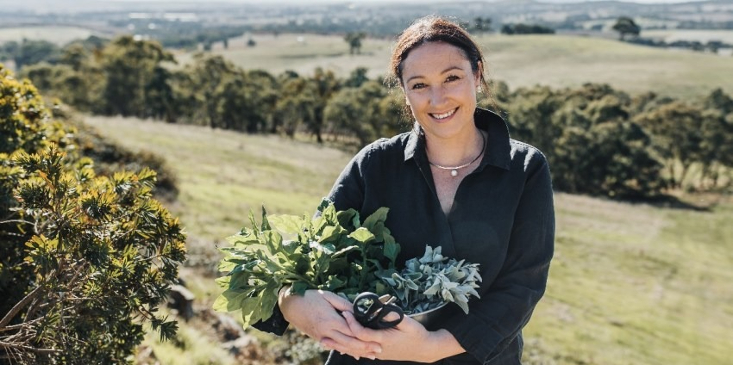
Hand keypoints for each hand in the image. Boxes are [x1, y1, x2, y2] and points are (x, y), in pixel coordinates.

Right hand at [278, 288, 382, 358]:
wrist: (290, 305)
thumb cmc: (310, 297)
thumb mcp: (328, 296)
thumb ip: (344, 304)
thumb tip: (357, 311)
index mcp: (330, 320)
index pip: (352, 331)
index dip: (365, 337)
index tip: (378, 339)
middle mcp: (327, 331)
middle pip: (349, 343)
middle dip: (365, 348)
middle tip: (378, 350)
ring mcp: (322, 337)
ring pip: (342, 348)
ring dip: (357, 352)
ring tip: (370, 355)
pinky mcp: (319, 338)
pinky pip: (335, 347)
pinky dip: (346, 352)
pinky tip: (354, 355)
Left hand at [328, 310, 464, 362]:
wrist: (425, 349)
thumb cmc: (417, 334)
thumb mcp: (407, 323)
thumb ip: (393, 316)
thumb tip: (380, 308)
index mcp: (383, 339)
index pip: (362, 332)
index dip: (352, 323)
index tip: (345, 312)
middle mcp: (378, 348)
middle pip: (354, 345)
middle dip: (338, 339)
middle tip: (323, 333)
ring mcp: (377, 353)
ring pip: (355, 350)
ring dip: (340, 346)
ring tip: (324, 342)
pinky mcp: (378, 354)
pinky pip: (360, 351)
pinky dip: (349, 348)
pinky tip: (339, 346)